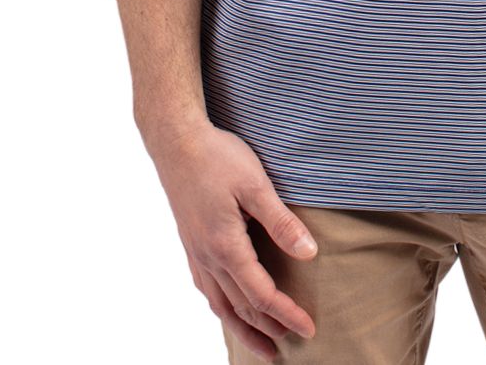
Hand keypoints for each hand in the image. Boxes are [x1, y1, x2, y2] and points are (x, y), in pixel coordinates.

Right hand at [146, 119, 318, 359]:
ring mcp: (196, 253)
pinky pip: (207, 289)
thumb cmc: (218, 158)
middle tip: (292, 346)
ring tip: (262, 347)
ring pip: (219, 305)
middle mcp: (208, 258)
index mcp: (226, 247)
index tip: (309, 329)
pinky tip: (229, 308)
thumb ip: (282, 222)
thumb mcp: (256, 185)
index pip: (261, 295)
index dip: (287, 315)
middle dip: (267, 330)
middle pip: (240, 308)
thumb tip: (309, 255)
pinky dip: (222, 308)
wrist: (176, 142)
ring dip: (242, 329)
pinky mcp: (190, 244)